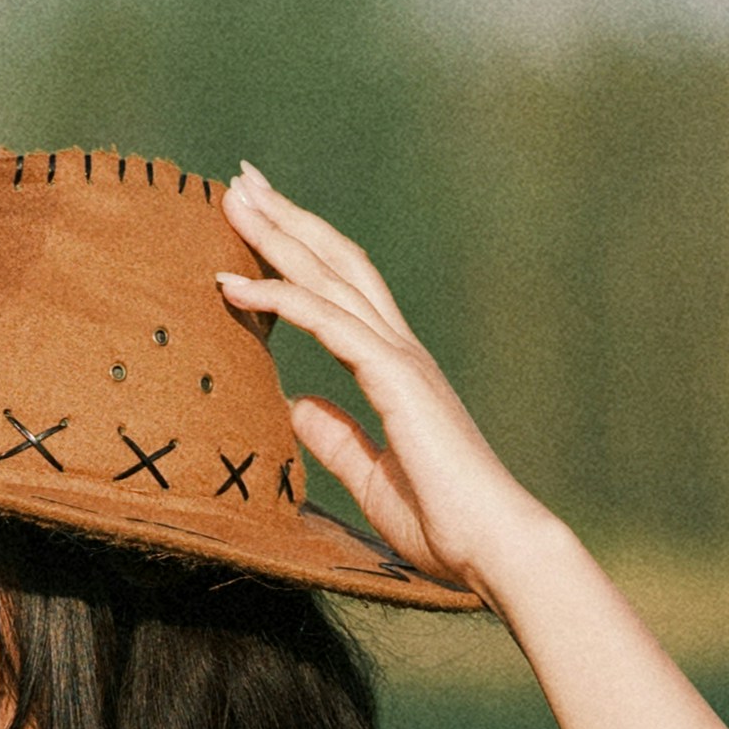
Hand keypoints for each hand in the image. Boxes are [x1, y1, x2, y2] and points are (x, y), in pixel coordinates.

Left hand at [217, 165, 561, 605]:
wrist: (496, 547)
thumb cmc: (445, 525)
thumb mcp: (371, 477)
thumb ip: (338, 438)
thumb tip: (298, 406)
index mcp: (398, 372)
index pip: (341, 293)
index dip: (300, 254)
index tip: (257, 223)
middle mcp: (401, 352)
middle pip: (336, 263)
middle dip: (287, 218)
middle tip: (242, 180)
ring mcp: (402, 360)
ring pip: (329, 277)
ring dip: (277, 235)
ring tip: (232, 198)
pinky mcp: (397, 379)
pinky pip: (326, 322)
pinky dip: (279, 296)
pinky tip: (232, 284)